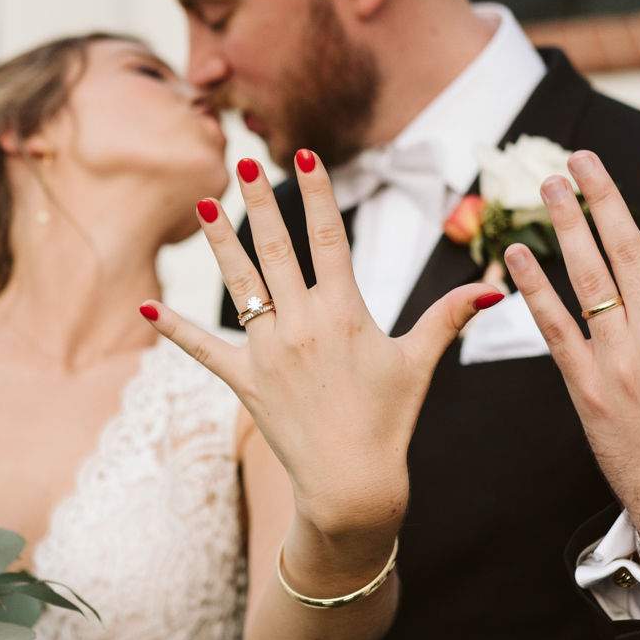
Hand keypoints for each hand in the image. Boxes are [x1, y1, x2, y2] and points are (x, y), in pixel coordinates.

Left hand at [142, 150, 499, 543]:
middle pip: (277, 250)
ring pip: (240, 285)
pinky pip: (204, 349)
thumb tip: (495, 285)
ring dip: (219, 242)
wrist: (352, 484)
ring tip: (203, 203)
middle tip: (243, 161)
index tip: (305, 155)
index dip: (318, 195)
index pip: (330, 239)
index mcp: (346, 314)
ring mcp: (270, 353)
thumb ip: (449, 316)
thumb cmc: (389, 420)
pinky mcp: (246, 383)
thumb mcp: (420, 363)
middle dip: (260, 201)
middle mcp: (303, 326)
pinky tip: (144, 307)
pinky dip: (173, 329)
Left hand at [507, 149, 639, 555]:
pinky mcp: (586, 389)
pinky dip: (532, 289)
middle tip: (581, 158)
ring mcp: (619, 363)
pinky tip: (515, 253)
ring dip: (565, 228)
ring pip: (586, 280)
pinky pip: (553, 329)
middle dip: (602, 198)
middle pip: (626, 250)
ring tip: (549, 185)